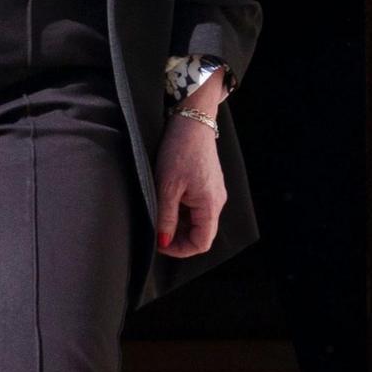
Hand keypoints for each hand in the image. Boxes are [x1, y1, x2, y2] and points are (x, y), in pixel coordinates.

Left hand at [158, 83, 229, 258]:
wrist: (192, 121)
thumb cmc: (179, 150)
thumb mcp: (166, 186)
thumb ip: (165, 216)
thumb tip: (162, 241)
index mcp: (210, 205)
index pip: (201, 243)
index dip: (180, 249)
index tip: (159, 244)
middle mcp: (217, 202)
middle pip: (200, 233)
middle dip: (177, 238)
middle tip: (155, 231)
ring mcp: (213, 193)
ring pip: (197, 220)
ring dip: (178, 223)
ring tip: (158, 213)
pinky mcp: (208, 184)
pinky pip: (197, 207)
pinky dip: (181, 210)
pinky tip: (166, 200)